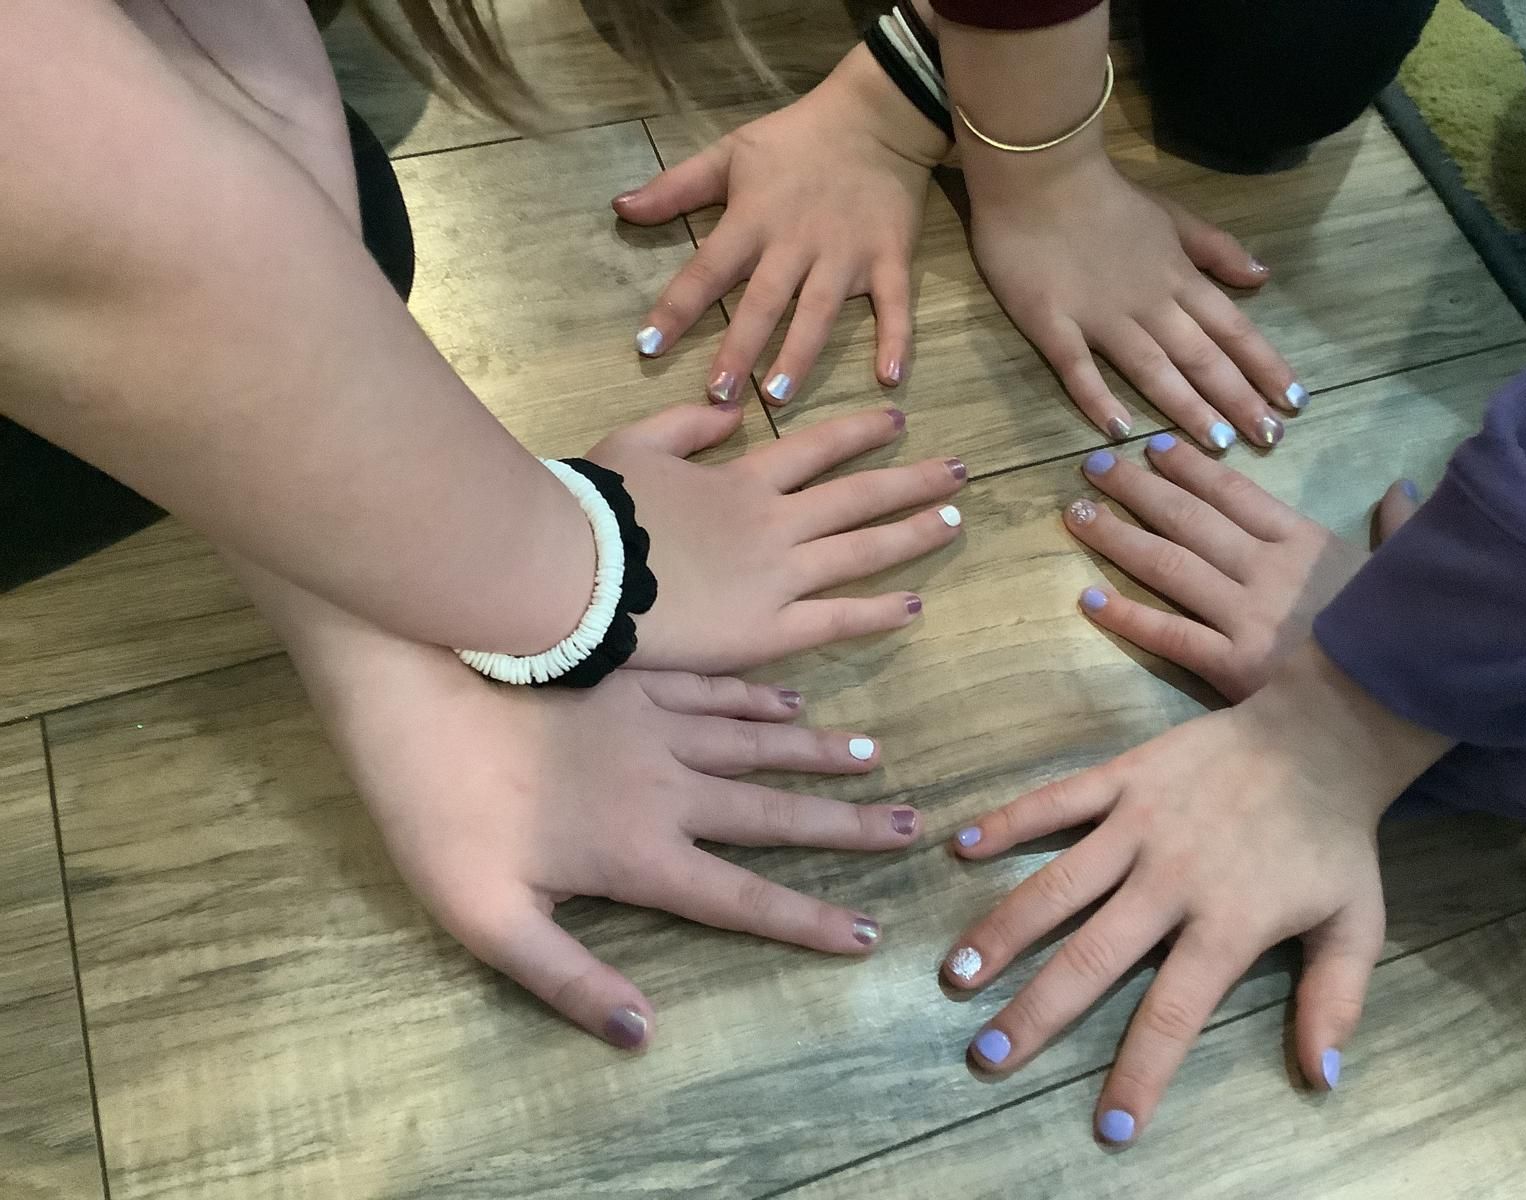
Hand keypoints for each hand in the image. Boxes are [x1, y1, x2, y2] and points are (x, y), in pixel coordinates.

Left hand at [287, 599, 923, 1050]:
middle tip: (910, 827)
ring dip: (819, 755)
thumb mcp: (489, 921)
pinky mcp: (632, 678)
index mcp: (639, 855)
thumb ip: (568, 981)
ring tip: (875, 759)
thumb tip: (643, 1033)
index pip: (742, 899)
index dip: (808, 922)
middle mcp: (667, 788)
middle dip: (847, 827)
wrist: (416, 697)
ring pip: (757, 743)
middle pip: (773, 814)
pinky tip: (792, 699)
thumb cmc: (440, 817)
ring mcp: (654, 724)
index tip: (867, 936)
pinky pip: (716, 689)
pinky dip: (761, 698)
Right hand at [587, 402, 964, 672]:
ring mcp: (777, 577)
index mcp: (741, 481)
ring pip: (861, 551)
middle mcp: (774, 524)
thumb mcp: (635, 444)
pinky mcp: (768, 629)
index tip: (898, 422)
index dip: (860, 434)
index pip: (816, 449)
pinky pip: (836, 619)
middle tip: (959, 471)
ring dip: (912, 534)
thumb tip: (733, 414)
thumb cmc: (596, 509)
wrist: (578, 570)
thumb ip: (687, 425)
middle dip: (912, 480)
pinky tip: (914, 604)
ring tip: (955, 521)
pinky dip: (878, 612)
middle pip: (858, 496)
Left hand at [614, 45, 949, 404]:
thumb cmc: (795, 139)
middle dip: (739, 349)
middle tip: (718, 395)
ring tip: (778, 396)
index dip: (676, 309)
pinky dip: (896, 338)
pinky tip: (890, 377)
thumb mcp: (729, 153)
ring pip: (819, 311)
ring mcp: (846, 254)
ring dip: (799, 354)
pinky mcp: (890, 258)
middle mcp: (797, 243)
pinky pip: (894, 304)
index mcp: (754, 220)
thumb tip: (620, 207)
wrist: (876, 116)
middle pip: (763, 302)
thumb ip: (676, 187)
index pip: (707, 270)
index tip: (648, 346)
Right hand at [942, 645, 1451, 1143]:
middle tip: (987, 1057)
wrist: (1323, 735)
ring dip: (1003, 930)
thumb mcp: (1357, 925)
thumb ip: (1335, 1001)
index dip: (1140, 1073)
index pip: (1173, 1013)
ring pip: (1059, 885)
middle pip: (1093, 957)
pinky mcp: (1124, 777)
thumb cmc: (1334, 838)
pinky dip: (1009, 823)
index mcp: (1229, 923)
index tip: (1108, 1126)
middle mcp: (1173, 879)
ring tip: (956, 973)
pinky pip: (1057, 801)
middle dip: (1037, 1012)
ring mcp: (1141, 824)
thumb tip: (1320, 1080)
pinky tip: (962, 849)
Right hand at [967, 151, 1302, 449]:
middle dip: (1240, 399)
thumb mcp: (1173, 214)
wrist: (1037, 175)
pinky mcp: (1052, 323)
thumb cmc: (1104, 196)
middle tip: (1270, 438)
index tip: (1295, 402)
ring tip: (1218, 446)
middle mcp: (1149, 303)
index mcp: (1178, 277)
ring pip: (1153, 368)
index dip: (1265, 366)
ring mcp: (1100, 316)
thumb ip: (1216, 249)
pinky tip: (1119, 430)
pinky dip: (1098, 398)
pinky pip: (1077, 367)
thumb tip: (1261, 276)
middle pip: (1202, 357)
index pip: (1233, 328)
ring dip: (1188, 408)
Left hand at [1065, 435, 1420, 699]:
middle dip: (1138, 489)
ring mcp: (1249, 617)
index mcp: (1307, 543)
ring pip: (1171, 566)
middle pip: (1190, 519)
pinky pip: (1171, 635)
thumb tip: (1403, 488)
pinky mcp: (1233, 666)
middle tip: (1094, 467)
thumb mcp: (1406, 574)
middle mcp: (1270, 570)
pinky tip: (1090, 599)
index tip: (1152, 447)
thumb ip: (1398, 529)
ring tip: (1077, 513)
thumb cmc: (1405, 640)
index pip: (1236, 493)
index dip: (1190, 467)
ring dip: (1119, 537)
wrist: (1404, 709)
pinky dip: (1128, 617)